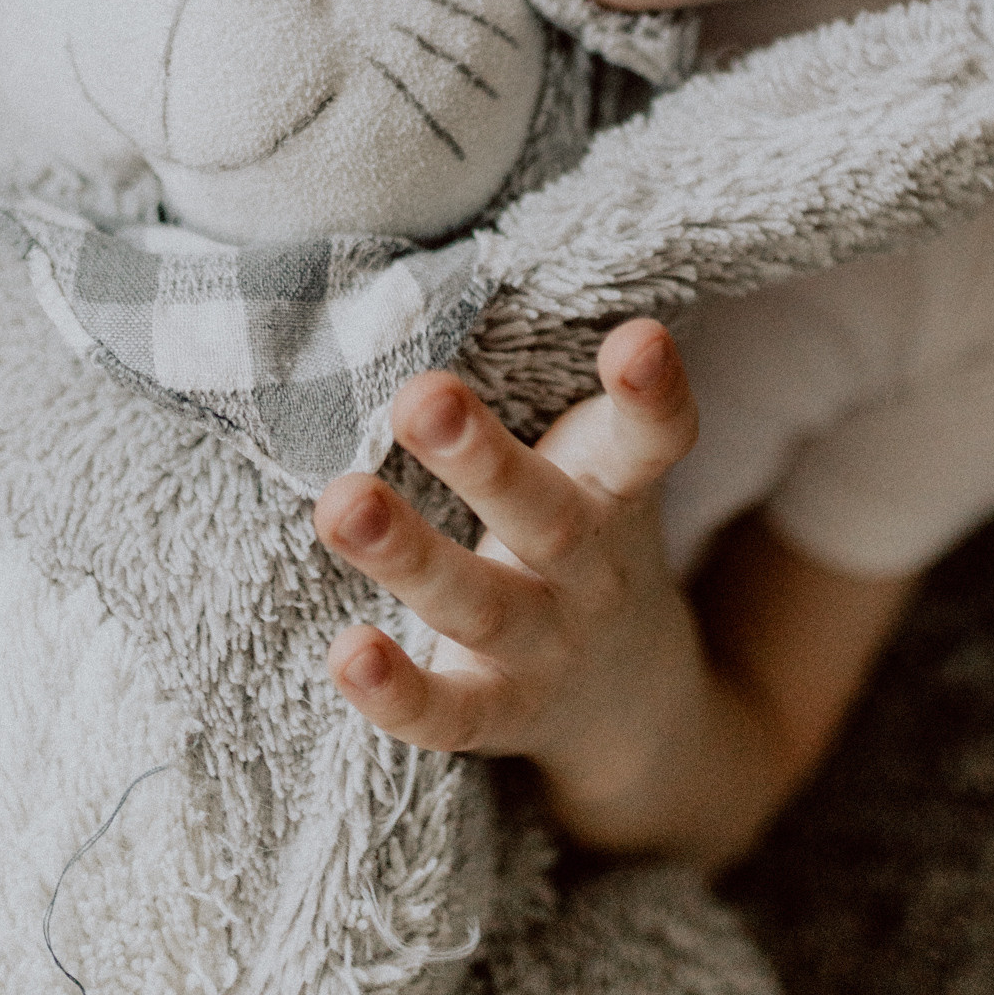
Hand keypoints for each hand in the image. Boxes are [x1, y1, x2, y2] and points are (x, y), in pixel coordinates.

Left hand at [315, 320, 702, 833]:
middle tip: (420, 395)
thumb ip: (561, 394)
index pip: (653, 437)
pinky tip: (346, 655)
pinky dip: (398, 692)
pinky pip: (448, 715)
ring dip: (406, 555)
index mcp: (620, 491)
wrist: (631, 703)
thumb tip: (441, 280)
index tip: (638, 339)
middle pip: (544, 514)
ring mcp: (547, 648)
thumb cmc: (580, 534)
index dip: (652, 392)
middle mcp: (593, 570)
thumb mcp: (597, 462)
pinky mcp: (499, 714)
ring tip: (340, 503)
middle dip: (481, 457)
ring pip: (477, 604)